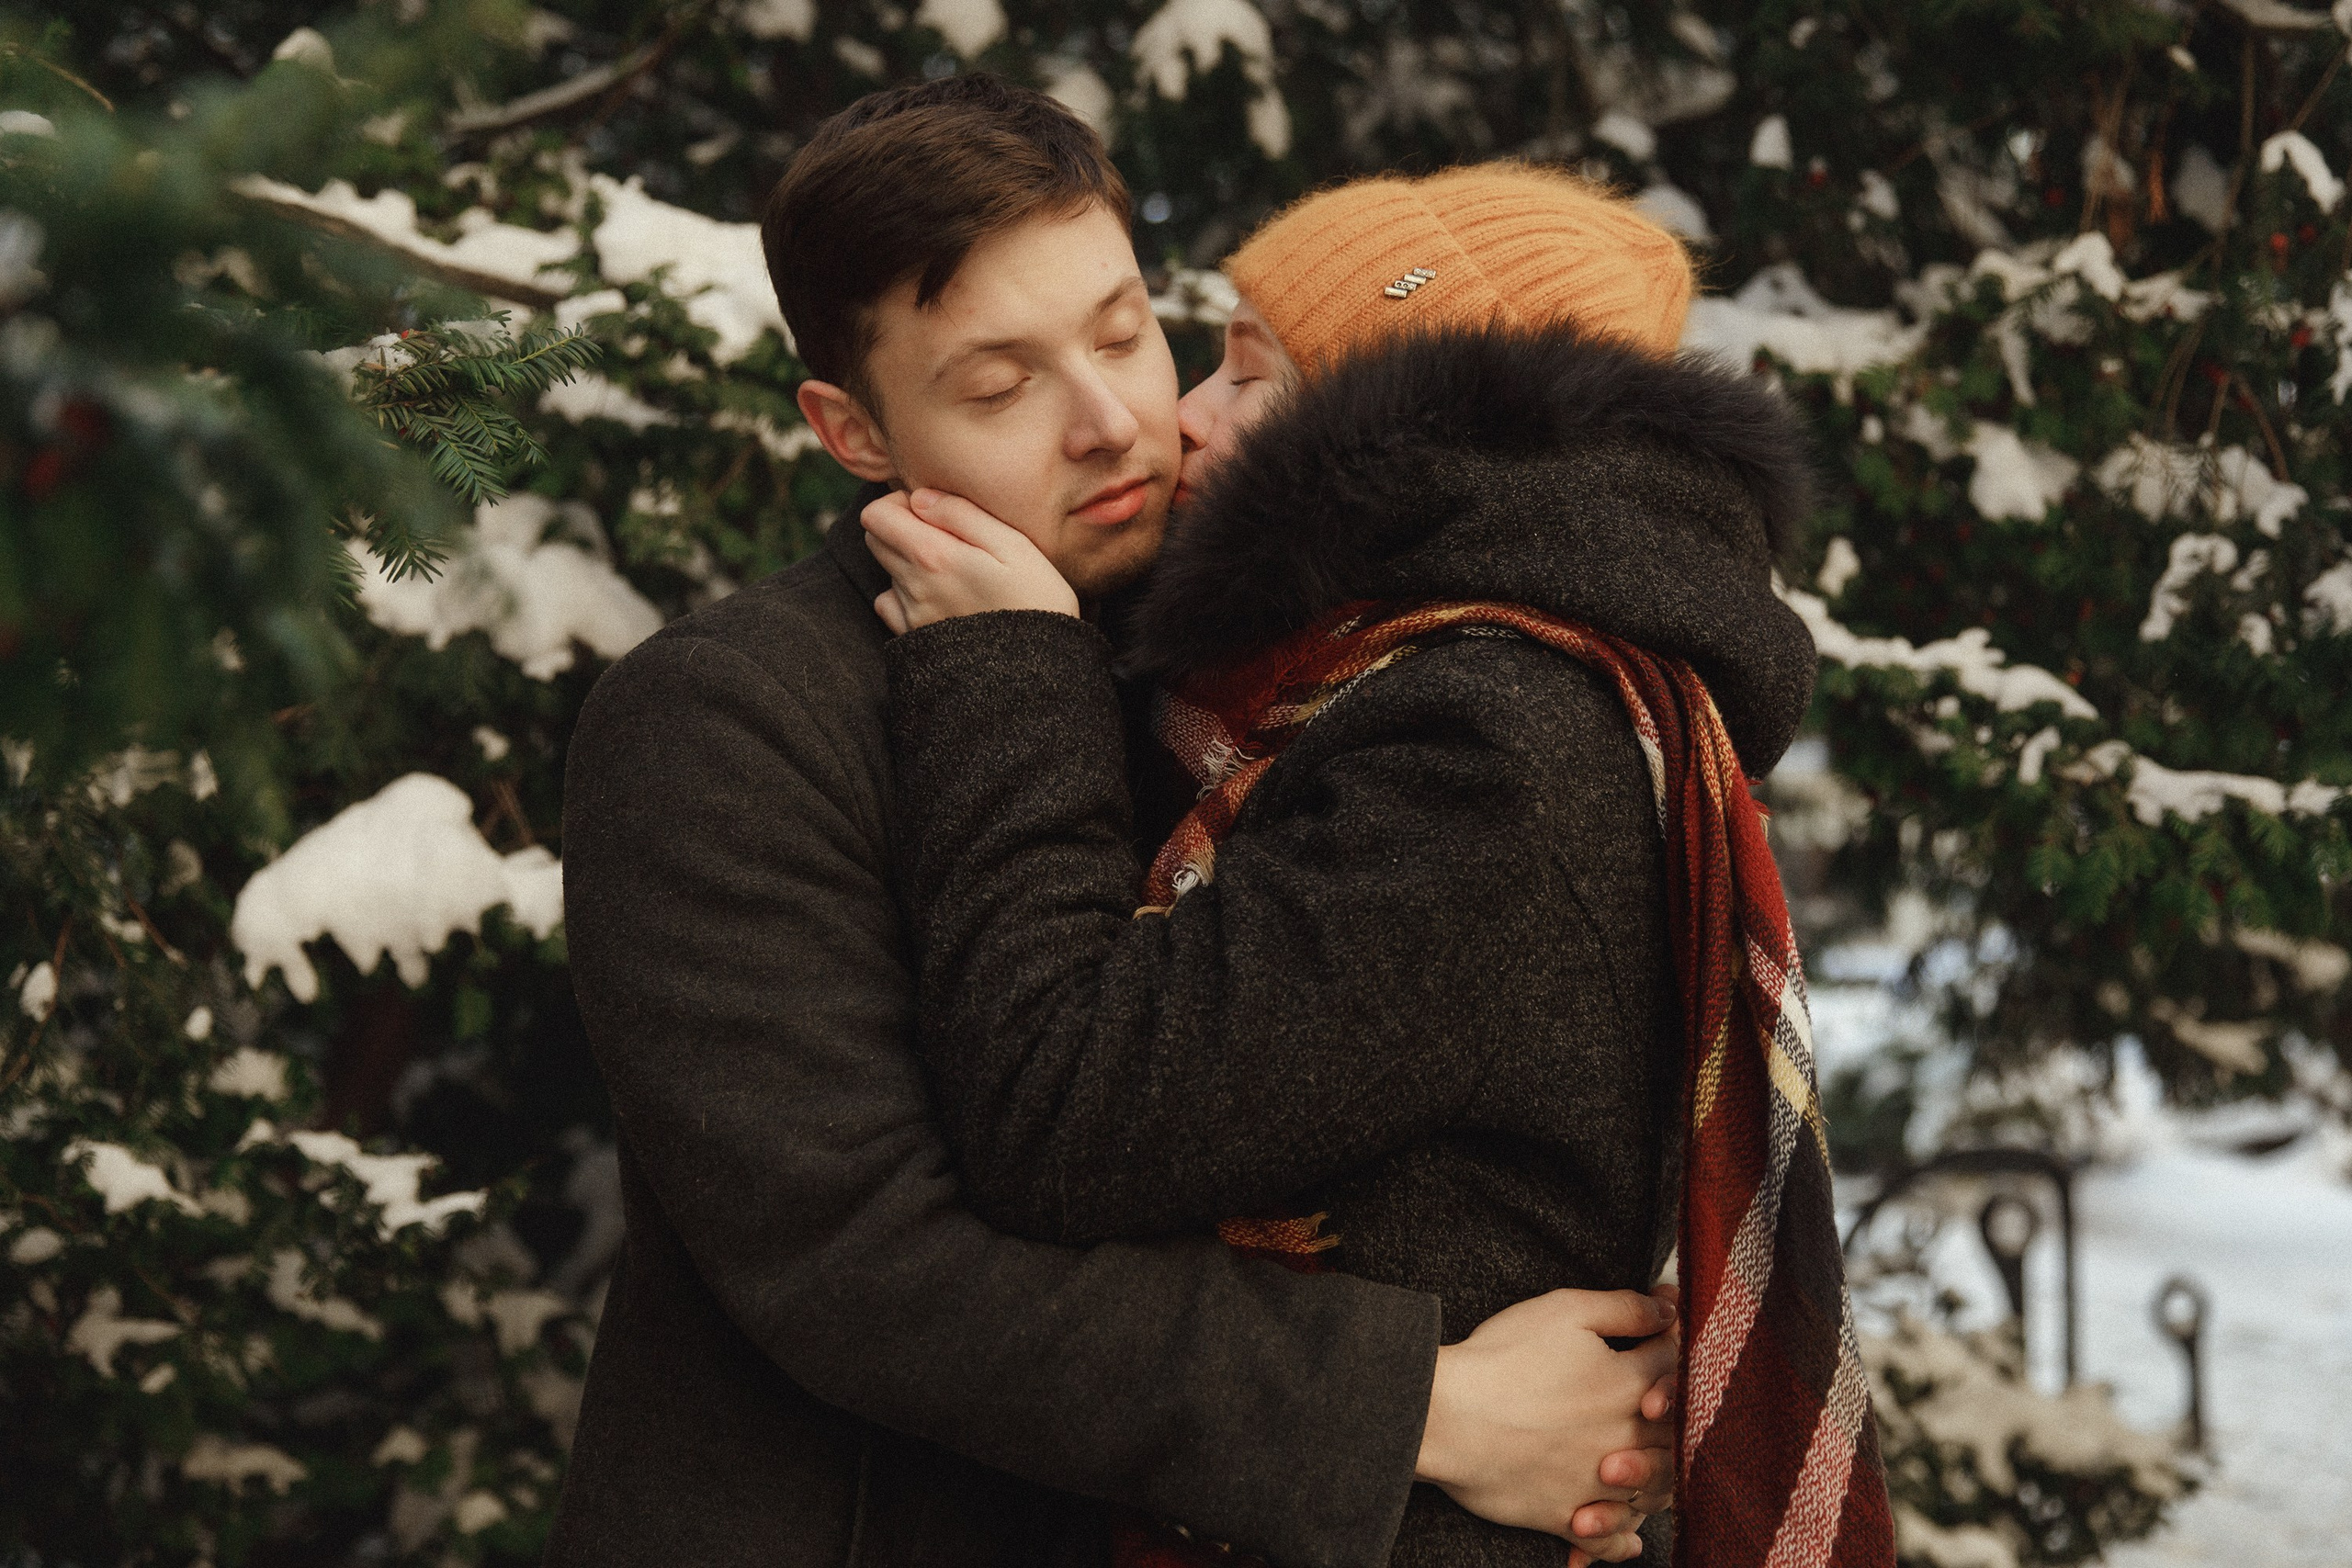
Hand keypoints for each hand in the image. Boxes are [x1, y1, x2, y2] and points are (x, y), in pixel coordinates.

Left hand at [859, 488, 1077, 632]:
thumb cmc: (1037, 599)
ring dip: (907, 561)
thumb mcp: (1013, 544)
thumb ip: (962, 513)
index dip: (898, 502)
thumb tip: (920, 498)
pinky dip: (902, 594)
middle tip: (942, 534)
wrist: (1040, 669)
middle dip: (900, 527)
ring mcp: (911, 615)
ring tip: (951, 569)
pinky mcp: (916, 638)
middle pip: (875, 539)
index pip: (876, 515)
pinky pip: (888, 605)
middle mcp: (913, 586)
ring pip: (886, 570)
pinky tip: (937, 595)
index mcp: (933, 555)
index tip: (930, 509)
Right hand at [1415, 1288, 1676, 1561]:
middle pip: (1673, 1429)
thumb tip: (1669, 1309)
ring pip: (1653, 1488)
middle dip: (1671, 1410)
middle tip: (1656, 1396)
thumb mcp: (1566, 1311)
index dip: (1669, 1340)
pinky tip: (1630, 1536)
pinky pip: (1608, 1538)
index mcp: (1629, 1384)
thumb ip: (1625, 1308)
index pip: (1673, 1363)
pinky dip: (1622, 1538)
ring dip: (1656, 1473)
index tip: (1659, 1328)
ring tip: (1646, 1460)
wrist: (1447, 1416)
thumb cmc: (1502, 1358)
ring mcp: (1598, 1482)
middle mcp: (1626, 1438)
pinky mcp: (1567, 1514)